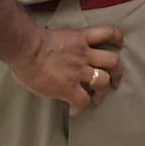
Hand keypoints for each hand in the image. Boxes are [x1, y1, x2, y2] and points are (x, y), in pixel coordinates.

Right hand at [7, 24, 124, 116]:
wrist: (26, 49)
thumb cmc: (30, 42)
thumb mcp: (52, 38)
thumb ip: (60, 47)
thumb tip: (51, 57)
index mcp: (80, 39)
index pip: (107, 33)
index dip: (117, 38)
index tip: (118, 44)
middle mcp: (84, 54)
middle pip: (113, 61)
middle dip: (117, 73)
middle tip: (114, 81)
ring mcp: (78, 71)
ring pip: (103, 81)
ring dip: (103, 92)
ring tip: (98, 98)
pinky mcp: (70, 87)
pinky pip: (83, 101)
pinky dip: (81, 108)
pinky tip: (74, 111)